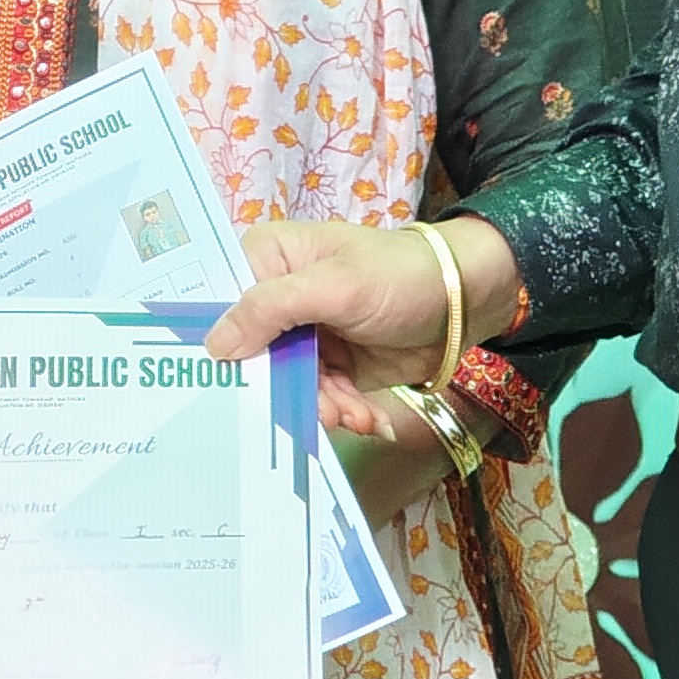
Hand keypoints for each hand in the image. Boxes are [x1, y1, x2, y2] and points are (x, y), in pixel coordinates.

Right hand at [209, 216, 523, 401]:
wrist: (465, 302)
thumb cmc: (399, 274)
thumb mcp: (334, 286)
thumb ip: (271, 310)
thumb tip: (213, 346)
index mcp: (267, 259)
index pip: (221, 303)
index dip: (218, 343)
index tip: (221, 384)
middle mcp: (278, 298)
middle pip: (253, 355)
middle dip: (284, 389)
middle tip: (317, 410)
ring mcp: (305, 337)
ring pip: (288, 385)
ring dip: (322, 407)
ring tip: (353, 416)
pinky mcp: (332, 367)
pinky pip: (320, 398)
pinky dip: (344, 412)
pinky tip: (368, 419)